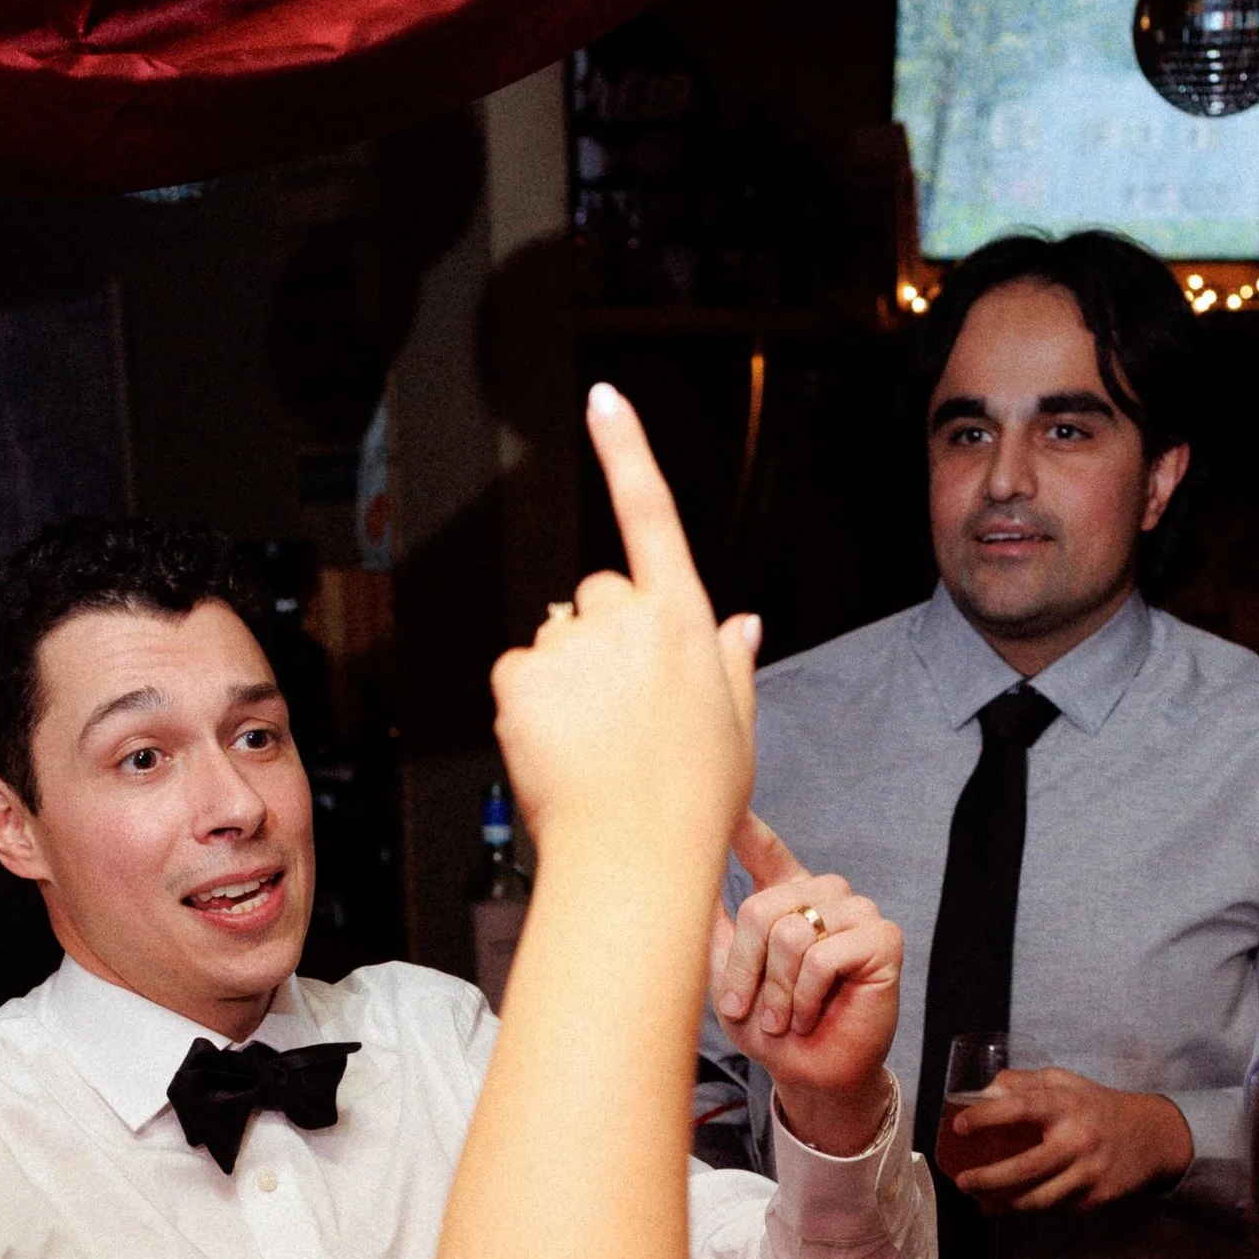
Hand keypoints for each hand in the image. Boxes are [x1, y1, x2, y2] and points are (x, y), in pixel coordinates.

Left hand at [490, 387, 758, 875]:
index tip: (602, 402)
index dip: (626, 452)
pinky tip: (558, 751)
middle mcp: (626, 617)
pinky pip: (518, 675)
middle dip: (601, 638)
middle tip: (619, 713)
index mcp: (684, 620)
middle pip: (598, 596)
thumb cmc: (692, 805)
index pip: (650, 514)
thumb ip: (729, 664)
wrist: (634, 856)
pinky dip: (530, 708)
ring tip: (592, 746)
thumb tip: (740, 621)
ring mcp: (571, 644)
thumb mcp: (734, 729)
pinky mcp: (520, 675)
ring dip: (565, 678)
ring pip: (555, 641)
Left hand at [711, 810, 899, 1157]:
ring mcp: (856, 912)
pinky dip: (807, 996)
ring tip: (784, 1016)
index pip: (767, 852)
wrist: (809, 1075)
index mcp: (790, 898)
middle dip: (748, 970)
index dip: (747, 830)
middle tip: (752, 1010)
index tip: (727, 809)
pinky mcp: (882, 938)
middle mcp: (824, 896)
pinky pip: (823, 955)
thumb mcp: (727, 977)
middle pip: (762, 907)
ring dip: (778, 990)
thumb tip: (682, 879)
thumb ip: (713, 928)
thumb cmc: (771, 1030)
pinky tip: (811, 1014)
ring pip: (790, 932)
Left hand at [944, 1067, 1190, 1210]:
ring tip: (982, 1202)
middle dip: (988, 1179)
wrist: (1154, 1138)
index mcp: (1068, 1105)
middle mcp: (1079, 1140)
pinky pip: (1055, 1208)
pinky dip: (1030, 1209)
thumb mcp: (1067, 1083)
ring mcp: (1089, 1173)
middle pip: (1025, 1168)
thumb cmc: (1099, 1108)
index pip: (1022, 1108)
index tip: (959, 1126)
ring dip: (1004, 1205)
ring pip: (1038, 1200)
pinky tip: (1011, 1206)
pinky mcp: (1097, 1199)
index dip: (987, 1117)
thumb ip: (1025, 1083)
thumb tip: (982, 1093)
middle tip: (963, 1181)